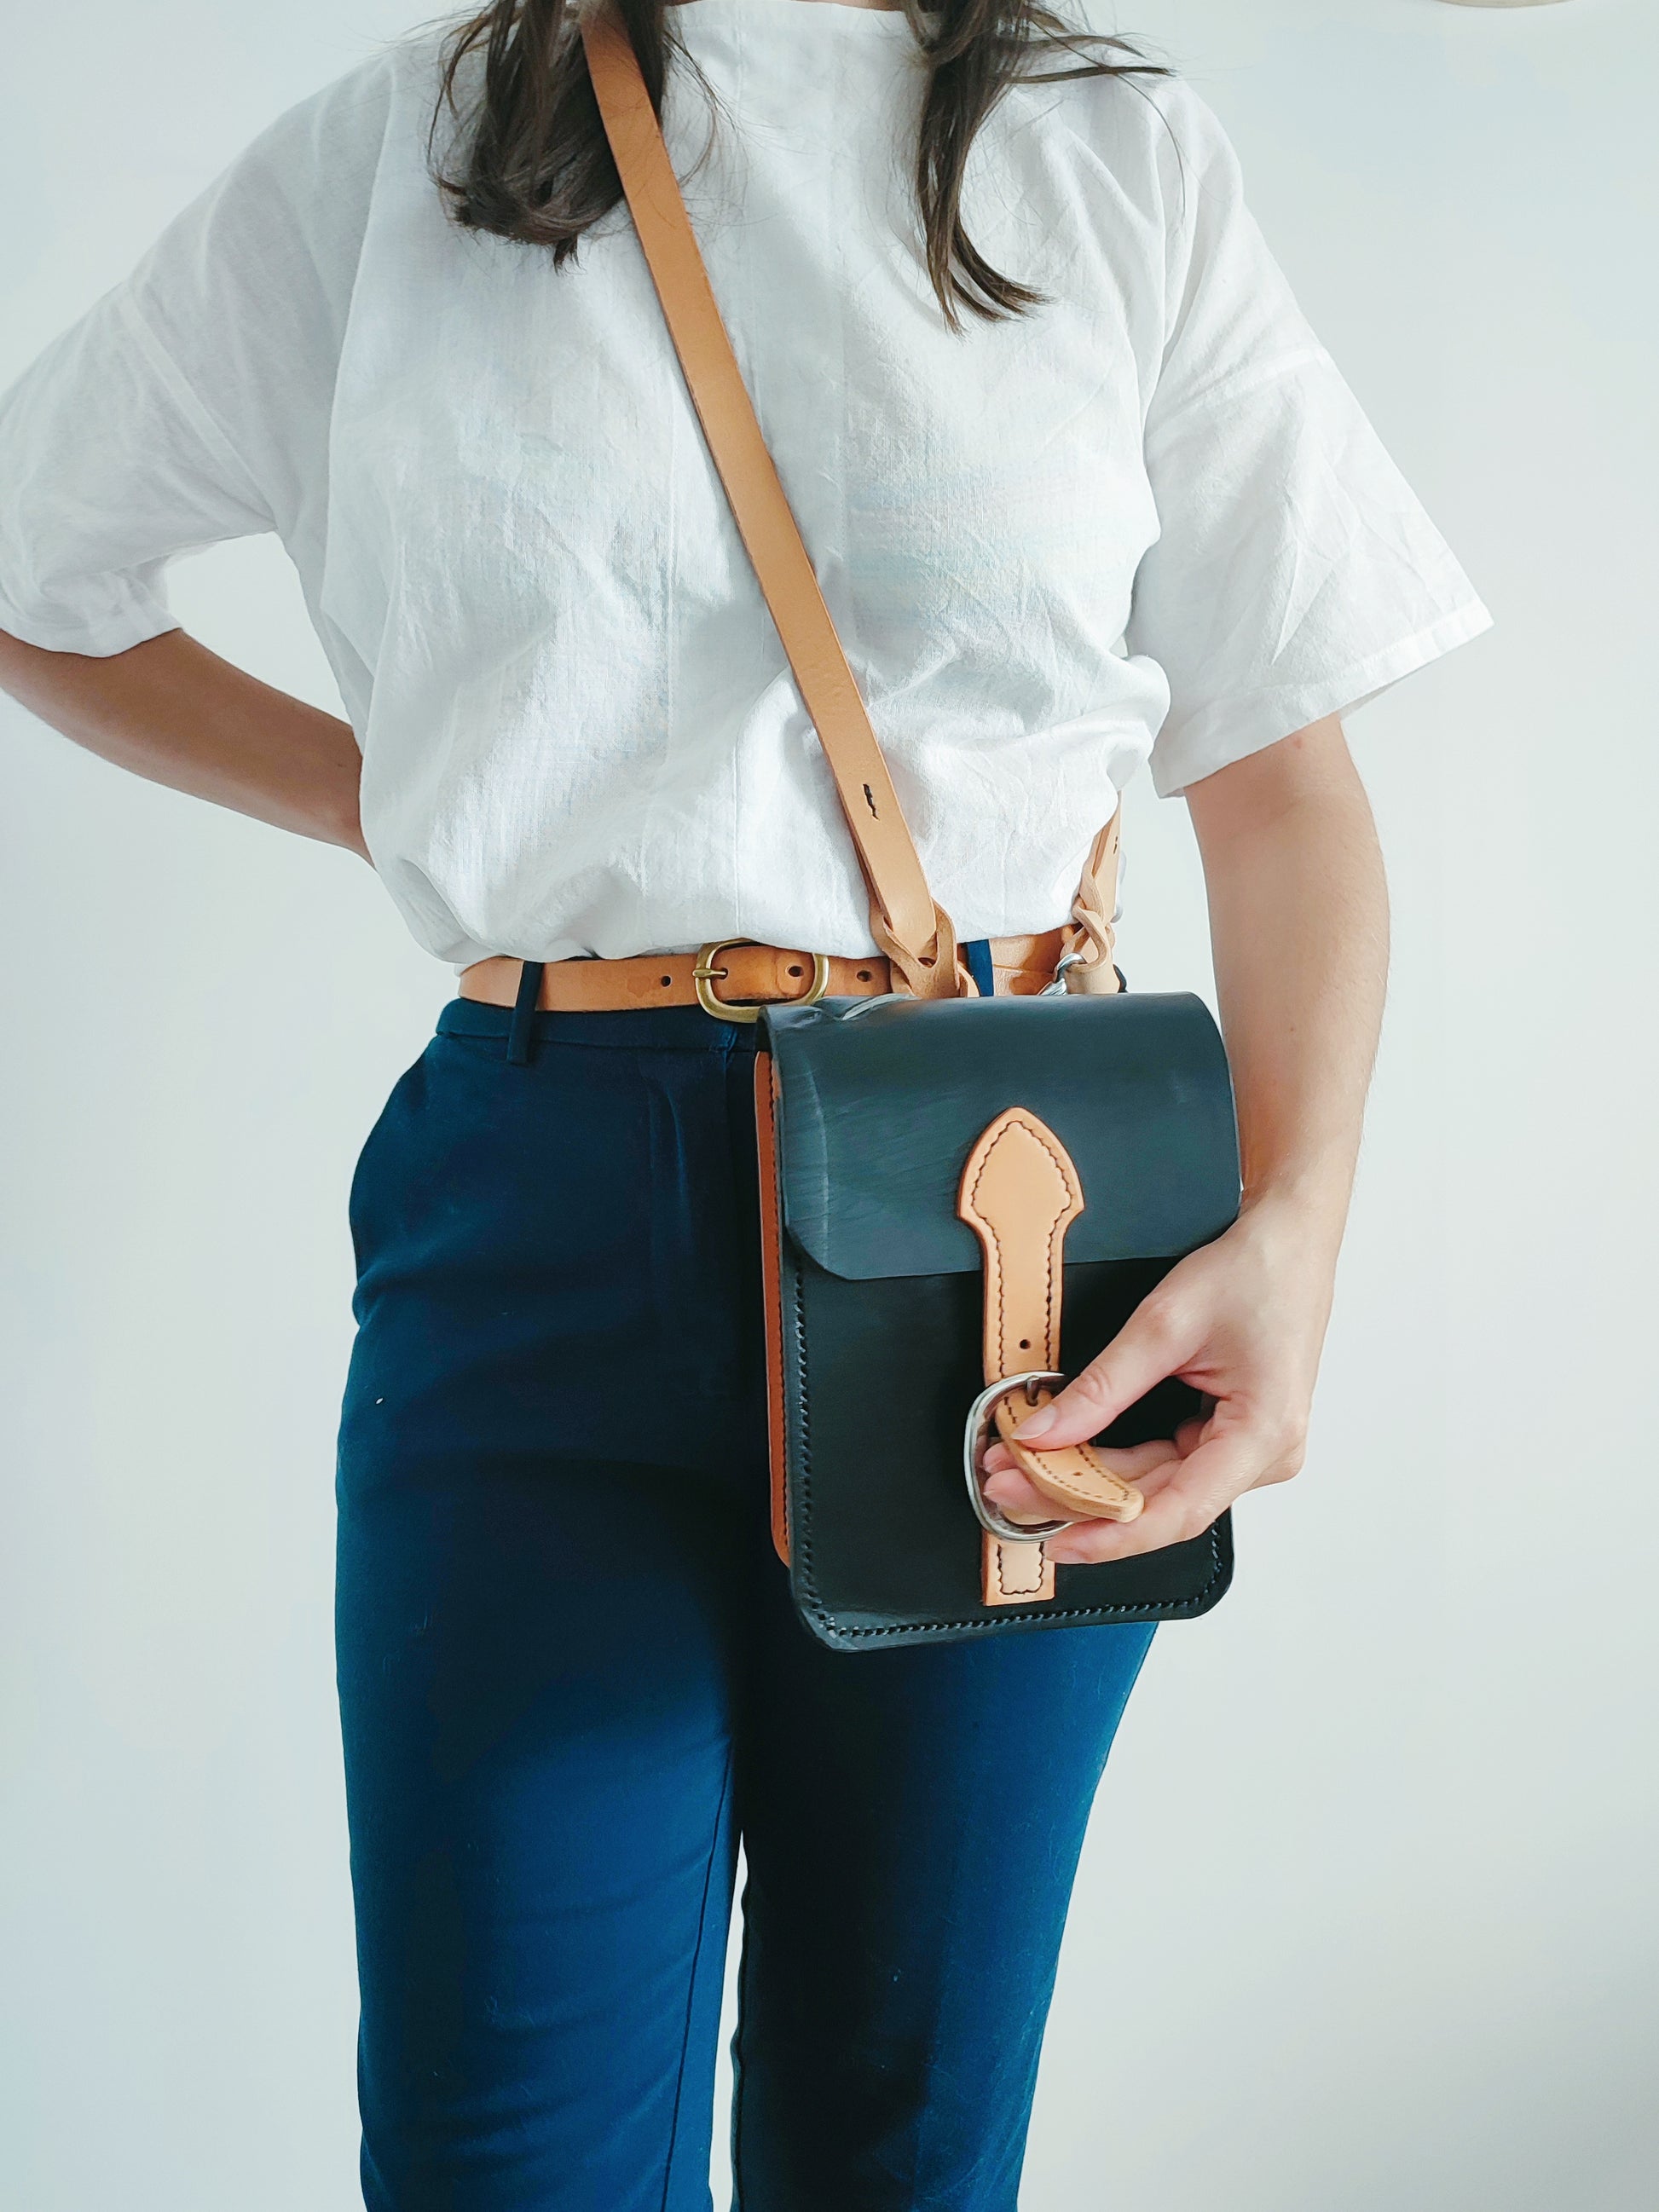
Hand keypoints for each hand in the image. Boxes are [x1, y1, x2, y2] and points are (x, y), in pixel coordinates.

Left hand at [981, 1192, 1338, 1563]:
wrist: (1291, 1242)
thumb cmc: (1252, 1273)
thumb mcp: (1164, 1324)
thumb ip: (1101, 1387)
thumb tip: (1041, 1433)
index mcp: (1264, 1433)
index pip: (1179, 1510)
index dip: (1111, 1534)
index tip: (1056, 1541)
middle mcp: (1267, 1455)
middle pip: (1159, 1501)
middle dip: (1078, 1498)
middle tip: (1005, 1485)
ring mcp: (1251, 1450)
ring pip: (1157, 1487)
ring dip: (1089, 1482)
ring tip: (1019, 1469)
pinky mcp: (1232, 1438)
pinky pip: (1167, 1464)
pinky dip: (1114, 1464)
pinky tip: (1065, 1459)